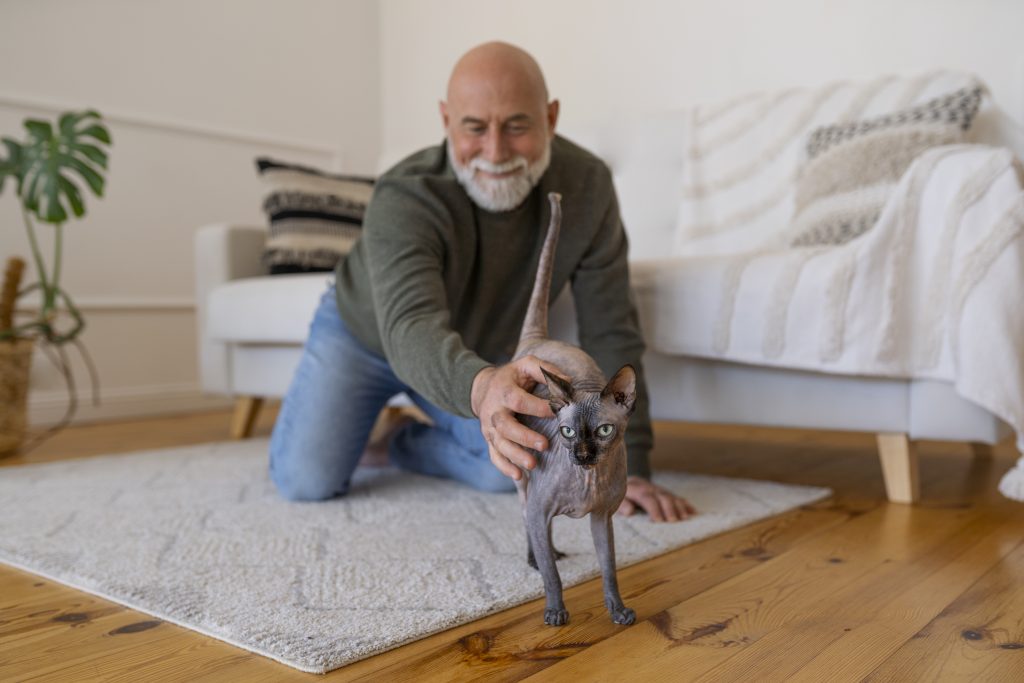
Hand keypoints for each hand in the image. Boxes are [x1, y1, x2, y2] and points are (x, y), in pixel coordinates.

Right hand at [471, 356, 566, 480]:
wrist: (481, 388)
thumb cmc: (512, 377)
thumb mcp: (526, 365)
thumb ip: (545, 371)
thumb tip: (568, 383)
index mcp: (503, 391)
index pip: (518, 400)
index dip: (538, 407)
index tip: (558, 411)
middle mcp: (494, 411)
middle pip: (505, 426)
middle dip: (524, 437)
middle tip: (544, 445)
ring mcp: (489, 428)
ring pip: (500, 444)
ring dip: (516, 456)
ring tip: (533, 465)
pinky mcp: (489, 439)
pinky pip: (494, 456)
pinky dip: (504, 467)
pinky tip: (519, 476)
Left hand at [617, 476, 695, 521]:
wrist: (624, 481)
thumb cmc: (618, 496)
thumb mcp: (615, 500)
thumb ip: (621, 505)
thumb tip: (629, 512)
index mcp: (635, 488)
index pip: (646, 497)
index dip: (653, 508)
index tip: (659, 520)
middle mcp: (648, 487)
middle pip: (661, 496)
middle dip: (669, 508)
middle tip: (673, 521)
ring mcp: (658, 489)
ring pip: (670, 496)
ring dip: (679, 507)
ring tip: (685, 519)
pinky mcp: (664, 492)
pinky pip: (676, 497)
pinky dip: (685, 504)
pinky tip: (693, 512)